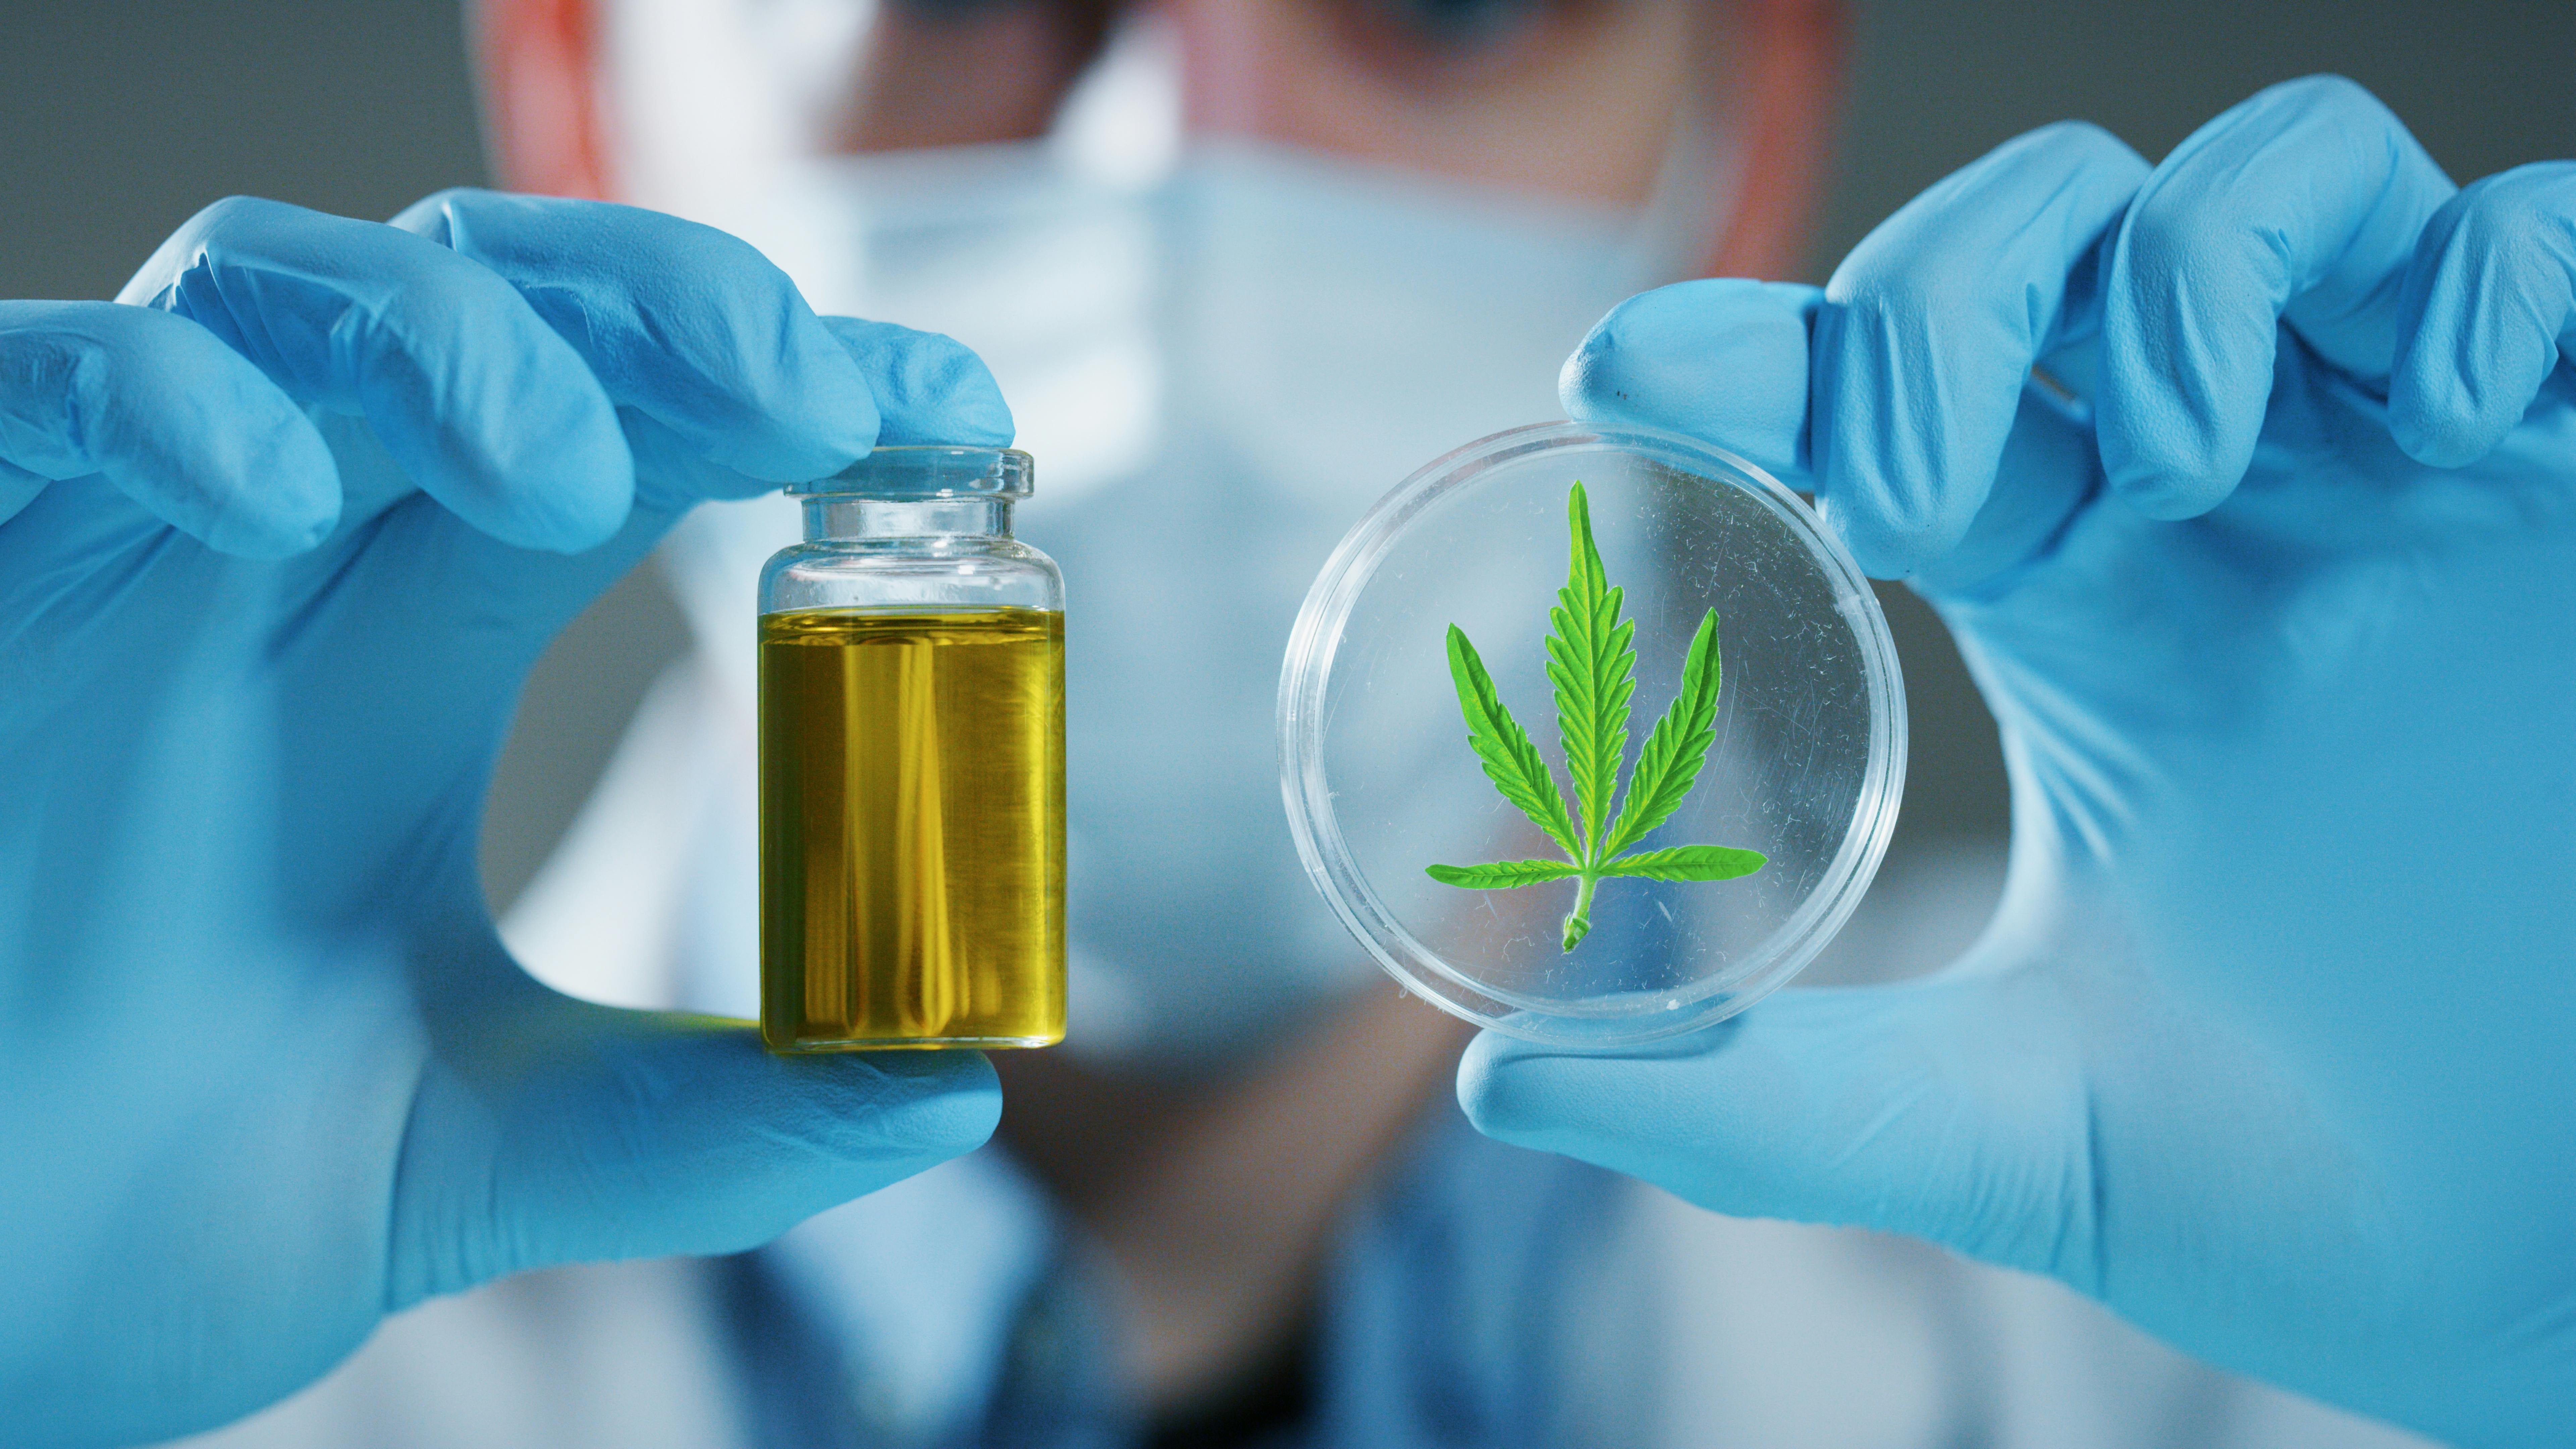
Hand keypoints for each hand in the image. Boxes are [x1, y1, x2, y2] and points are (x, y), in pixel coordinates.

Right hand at [0, 191, 1012, 1446]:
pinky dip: (156, 403)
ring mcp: (109, 551)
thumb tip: (946, 1093)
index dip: (791, 384)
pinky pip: (26, 388)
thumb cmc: (135, 1203)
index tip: (948, 407)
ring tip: (569, 467)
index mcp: (411, 649)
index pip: (634, 431)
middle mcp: (280, 563)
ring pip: (279, 287)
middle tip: (806, 393)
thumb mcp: (467, 1156)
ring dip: (448, 336)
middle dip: (661, 307)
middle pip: (489, 301)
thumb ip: (700, 1125)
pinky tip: (279, 499)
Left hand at [1462, 77, 2575, 1444]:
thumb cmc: (2327, 1179)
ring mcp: (2435, 473)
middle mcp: (2247, 507)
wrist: (2568, 1259)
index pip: (1891, 404)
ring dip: (2188, 262)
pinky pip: (2559, 253)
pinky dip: (2497, 275)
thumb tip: (1498, 1086)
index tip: (1621, 377)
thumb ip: (1772, 1103)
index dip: (1754, 349)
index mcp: (2094, 610)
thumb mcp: (2023, 1131)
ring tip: (2174, 451)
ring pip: (2289, 182)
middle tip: (1899, 480)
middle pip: (2057, 239)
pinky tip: (2461, 402)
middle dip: (1945, 292)